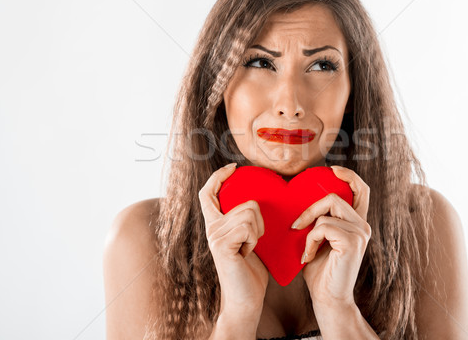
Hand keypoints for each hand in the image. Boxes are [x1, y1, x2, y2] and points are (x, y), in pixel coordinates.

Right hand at [198, 163, 268, 315]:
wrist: (247, 299)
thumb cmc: (252, 271)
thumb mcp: (248, 239)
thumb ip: (245, 220)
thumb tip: (258, 199)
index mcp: (215, 224)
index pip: (209, 193)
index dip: (219, 176)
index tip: (233, 168)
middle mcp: (211, 227)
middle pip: (244, 202)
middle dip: (259, 220)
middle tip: (253, 242)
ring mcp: (214, 235)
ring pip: (249, 212)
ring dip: (258, 232)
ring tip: (250, 249)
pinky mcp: (221, 244)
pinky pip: (248, 227)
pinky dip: (255, 239)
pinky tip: (247, 254)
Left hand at [291, 165, 371, 307]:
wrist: (327, 299)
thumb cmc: (320, 271)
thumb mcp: (318, 239)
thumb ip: (319, 219)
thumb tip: (300, 198)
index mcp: (357, 223)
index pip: (362, 190)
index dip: (349, 175)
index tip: (332, 169)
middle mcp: (363, 225)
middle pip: (335, 197)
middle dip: (310, 208)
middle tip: (295, 226)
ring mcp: (360, 233)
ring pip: (327, 211)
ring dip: (309, 227)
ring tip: (305, 248)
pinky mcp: (352, 242)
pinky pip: (323, 227)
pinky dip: (310, 240)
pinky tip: (308, 256)